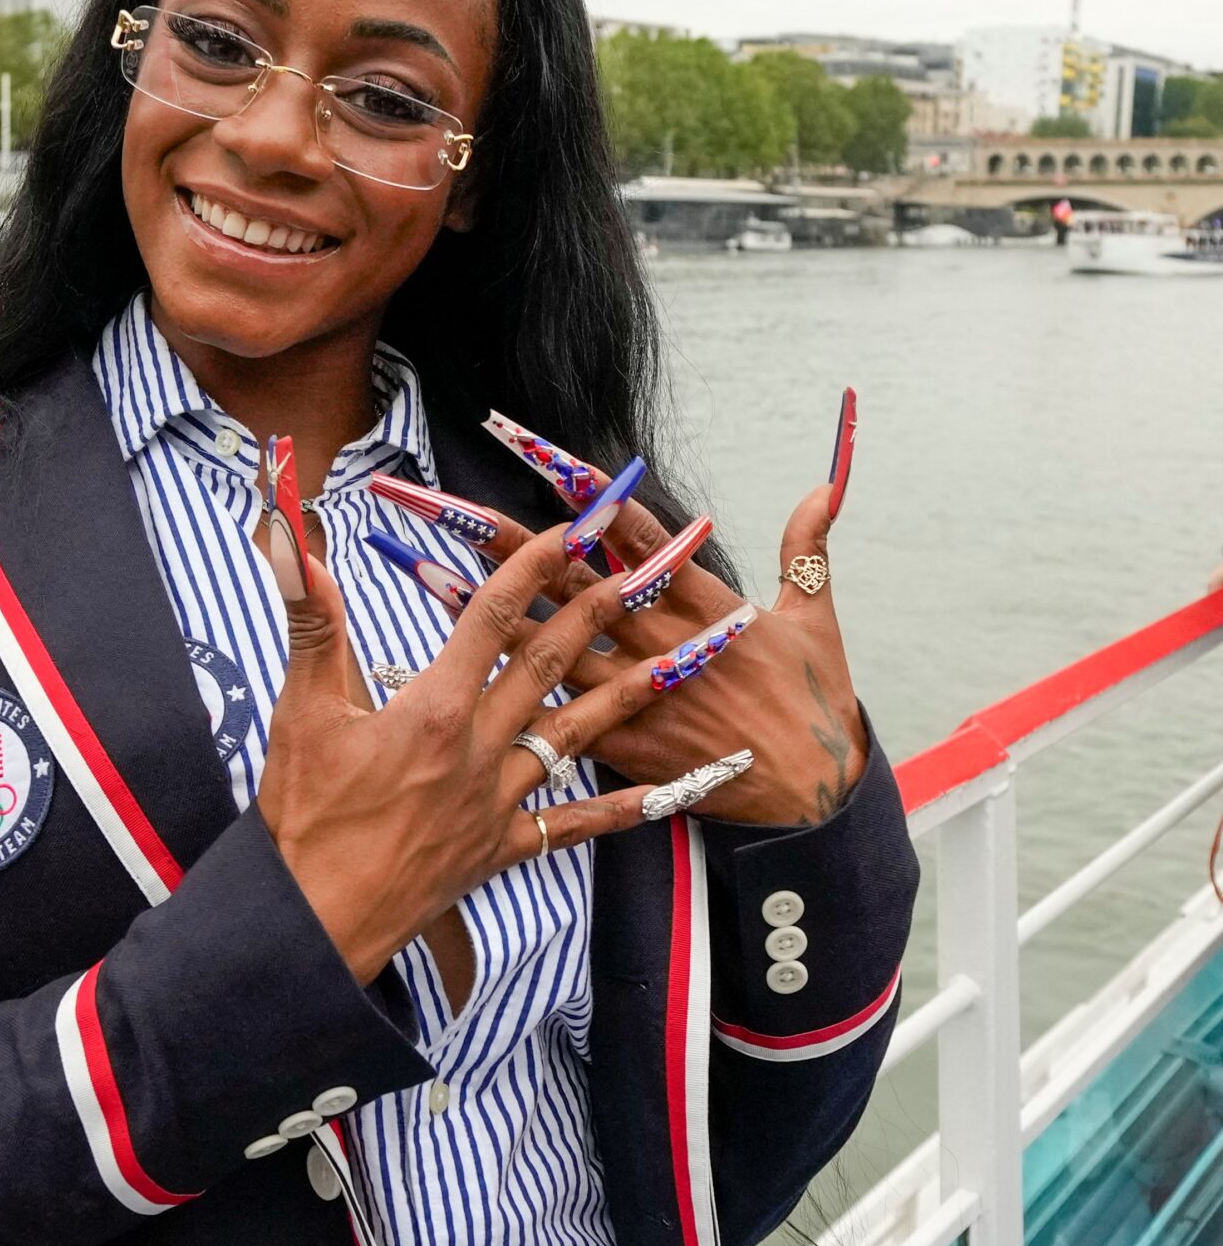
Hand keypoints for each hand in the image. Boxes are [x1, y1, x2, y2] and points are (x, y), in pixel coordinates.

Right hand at [257, 524, 740, 982]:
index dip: (531, 565)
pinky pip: (575, 825)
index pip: (491, 618)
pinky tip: (666, 791)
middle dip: (599, 609)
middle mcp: (478, 749)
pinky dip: (623, 807)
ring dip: (631, 691)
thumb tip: (293, 544)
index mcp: (432, 710)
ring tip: (683, 659)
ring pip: (577, 735)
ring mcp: (498, 802)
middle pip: (547, 664)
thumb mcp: (299, 713)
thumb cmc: (303, 819)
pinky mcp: (502, 847)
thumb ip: (310, 624)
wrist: (317, 920)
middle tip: (645, 569)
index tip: (568, 528)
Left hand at [470, 486, 865, 827]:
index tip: (541, 452)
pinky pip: (550, 713)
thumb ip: (806, 550)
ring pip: (546, 643)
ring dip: (486, 610)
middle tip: (449, 507)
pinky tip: (455, 676)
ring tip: (425, 574)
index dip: (589, 491)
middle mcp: (659, 639)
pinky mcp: (620, 742)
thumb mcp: (815, 619)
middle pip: (571, 580)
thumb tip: (822, 490)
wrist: (814, 793)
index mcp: (703, 602)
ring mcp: (634, 691)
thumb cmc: (816, 702)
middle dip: (509, 541)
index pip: (634, 533)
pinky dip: (504, 693)